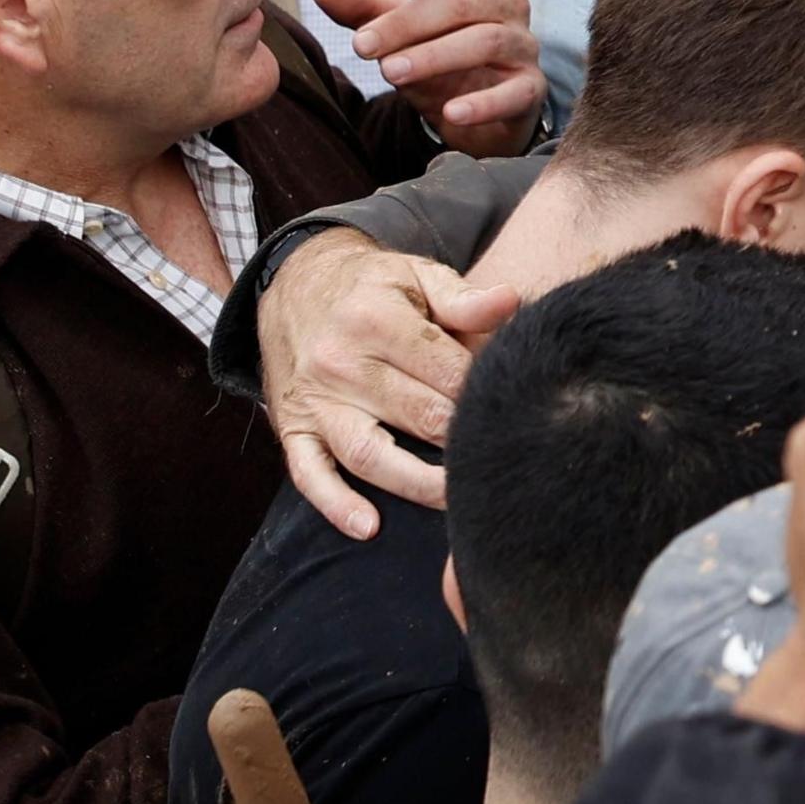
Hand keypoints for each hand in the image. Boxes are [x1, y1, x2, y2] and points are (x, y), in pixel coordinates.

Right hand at [254, 230, 520, 535]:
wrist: (294, 286)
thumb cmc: (372, 287)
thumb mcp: (416, 277)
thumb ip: (464, 299)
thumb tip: (511, 302)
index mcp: (376, 320)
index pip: (447, 372)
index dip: (483, 394)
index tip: (510, 409)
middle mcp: (340, 363)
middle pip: (418, 415)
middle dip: (463, 438)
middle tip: (501, 456)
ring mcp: (315, 400)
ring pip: (369, 454)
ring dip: (417, 483)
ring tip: (459, 500)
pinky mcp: (293, 428)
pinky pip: (310, 473)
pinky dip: (335, 504)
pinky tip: (369, 526)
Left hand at [309, 0, 543, 157]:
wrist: (478, 111)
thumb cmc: (440, 54)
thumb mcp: (400, 32)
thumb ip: (364, 10)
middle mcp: (507, 6)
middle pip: (463, 2)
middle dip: (409, 23)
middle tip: (363, 45)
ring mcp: (523, 47)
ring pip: (487, 41)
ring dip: (435, 56)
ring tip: (390, 74)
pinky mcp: (532, 88)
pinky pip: (514, 92)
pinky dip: (482, 103)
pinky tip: (449, 113)